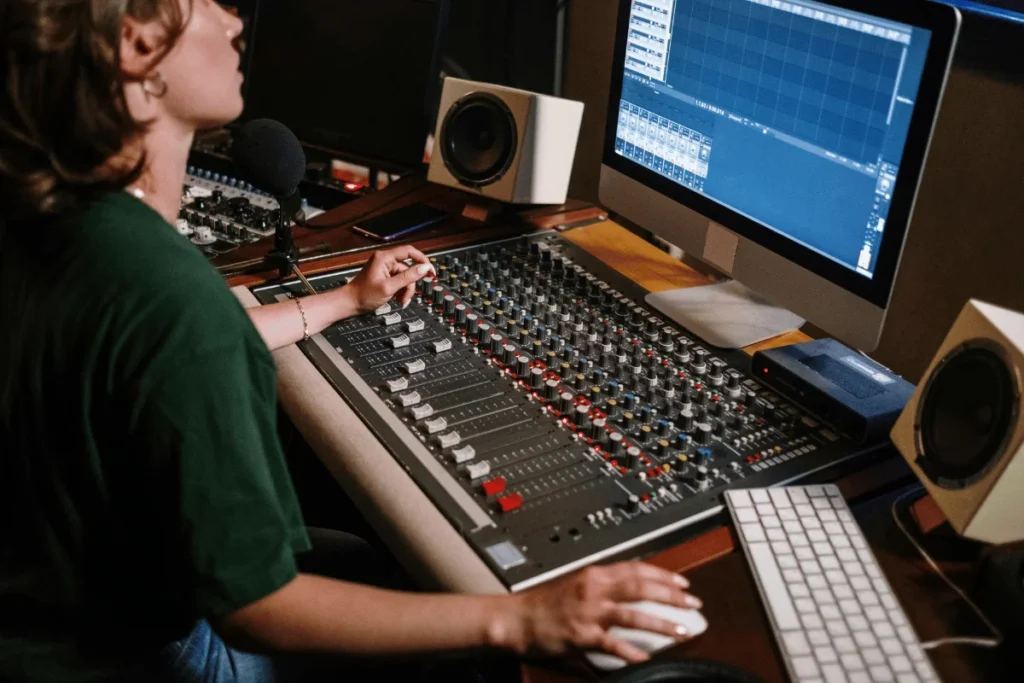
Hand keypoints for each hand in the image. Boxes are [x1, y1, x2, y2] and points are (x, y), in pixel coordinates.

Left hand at [342, 245, 433, 313]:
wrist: (350, 303)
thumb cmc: (363, 295)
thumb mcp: (389, 287)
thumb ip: (408, 277)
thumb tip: (424, 268)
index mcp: (385, 257)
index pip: (409, 252)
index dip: (422, 260)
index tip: (430, 270)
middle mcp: (385, 260)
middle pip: (408, 269)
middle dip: (410, 284)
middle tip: (407, 296)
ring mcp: (385, 269)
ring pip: (405, 277)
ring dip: (405, 290)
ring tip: (400, 300)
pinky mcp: (385, 277)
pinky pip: (399, 282)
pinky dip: (401, 291)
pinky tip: (397, 298)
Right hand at [495, 562, 701, 663]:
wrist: (516, 618)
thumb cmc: (543, 603)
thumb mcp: (576, 582)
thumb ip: (603, 583)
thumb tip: (630, 586)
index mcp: (594, 573)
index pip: (636, 568)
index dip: (663, 574)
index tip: (683, 582)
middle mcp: (594, 589)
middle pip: (641, 588)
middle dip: (671, 596)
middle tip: (693, 603)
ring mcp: (589, 612)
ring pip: (633, 614)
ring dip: (661, 623)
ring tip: (682, 631)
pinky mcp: (582, 635)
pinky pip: (612, 644)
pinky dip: (631, 651)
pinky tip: (646, 658)